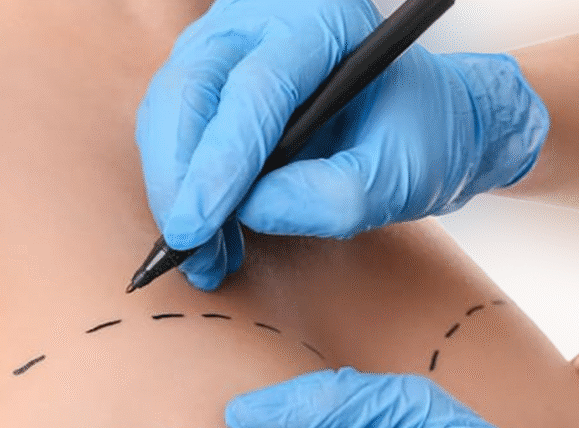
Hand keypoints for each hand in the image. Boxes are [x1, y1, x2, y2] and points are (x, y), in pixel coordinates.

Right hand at [136, 0, 549, 289]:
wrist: (412, 125)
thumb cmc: (410, 138)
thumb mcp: (393, 177)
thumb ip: (333, 197)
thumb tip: (251, 211)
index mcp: (322, 22)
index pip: (253, 90)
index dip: (219, 164)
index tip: (199, 226)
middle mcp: (263, 21)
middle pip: (188, 93)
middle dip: (178, 180)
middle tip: (188, 246)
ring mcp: (225, 46)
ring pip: (166, 113)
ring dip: (173, 191)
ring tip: (205, 252)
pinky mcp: (205, 80)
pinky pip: (168, 132)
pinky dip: (177, 188)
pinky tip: (208, 231)